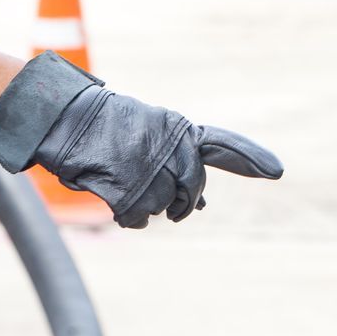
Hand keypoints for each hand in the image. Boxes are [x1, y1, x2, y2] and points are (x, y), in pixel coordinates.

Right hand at [0, 51, 283, 228]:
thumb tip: (202, 204)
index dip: (251, 158)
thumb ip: (175, 161)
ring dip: (146, 205)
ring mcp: (149, 169)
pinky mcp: (127, 189)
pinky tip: (116, 206)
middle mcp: (169, 149)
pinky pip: (137, 218)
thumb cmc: (100, 125)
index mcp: (176, 129)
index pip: (222, 146)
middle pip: (191, 190)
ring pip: (161, 206)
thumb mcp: (144, 134)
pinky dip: (127, 218)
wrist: (59, 117)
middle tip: (172, 209)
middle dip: (182, 202)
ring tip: (124, 188)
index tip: (277, 172)